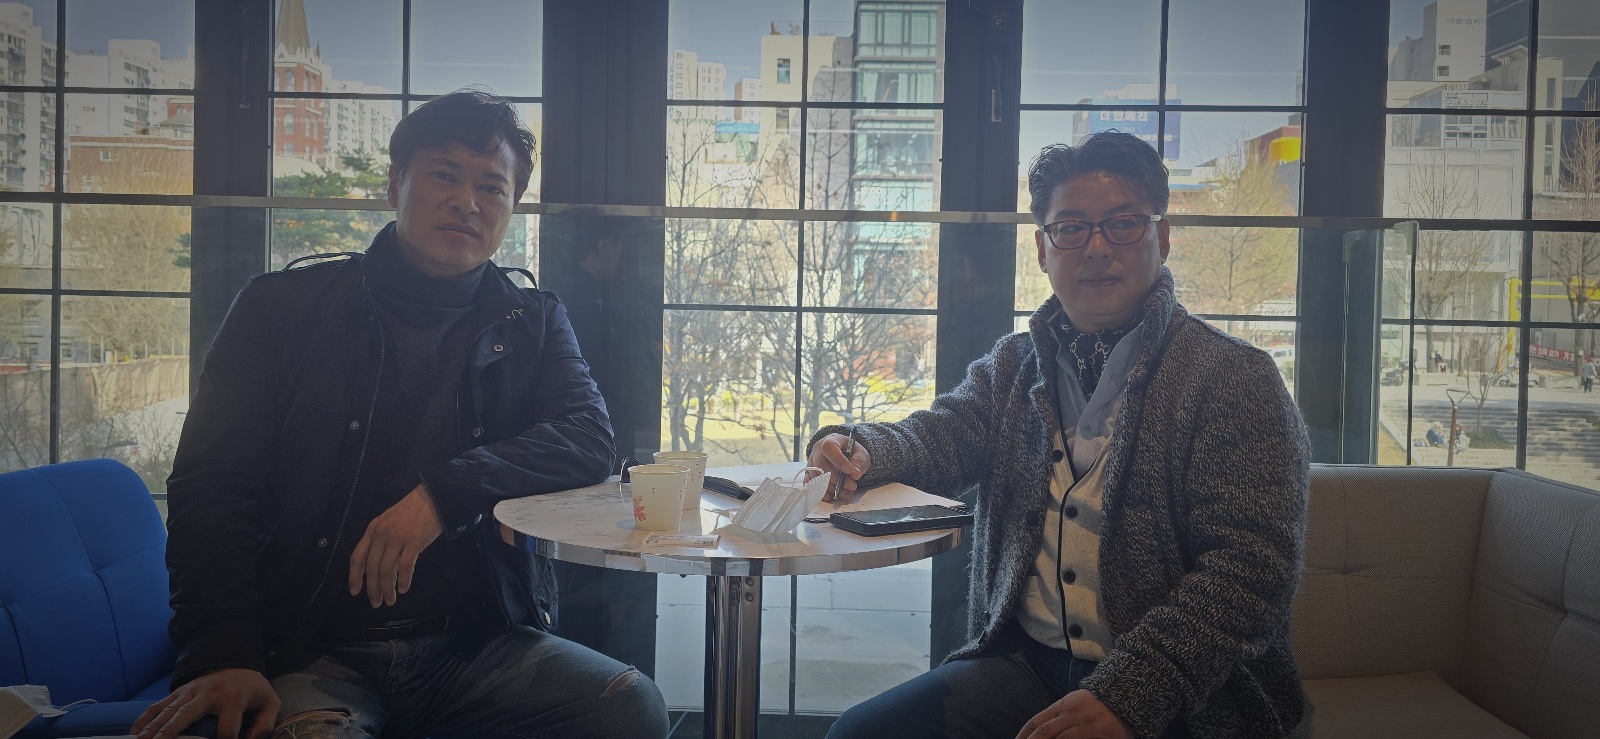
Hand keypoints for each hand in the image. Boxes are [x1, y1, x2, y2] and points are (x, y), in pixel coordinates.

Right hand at [132, 668, 279, 738]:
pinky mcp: (178, 692)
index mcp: (234, 698)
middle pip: (187, 714)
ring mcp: (190, 692)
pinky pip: (158, 705)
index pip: (228, 728)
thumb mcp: (269, 702)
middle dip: (171, 731)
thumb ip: (266, 723)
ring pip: (169, 710)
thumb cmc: (252, 689)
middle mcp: (209, 694)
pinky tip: (134, 733)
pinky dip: (144, 718)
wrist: (236, 664)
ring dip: (153, 727)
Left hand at [348, 483, 442, 606]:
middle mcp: (381, 535)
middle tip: (376, 603)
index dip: (355, 577)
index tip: (355, 592)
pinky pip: (405, 566)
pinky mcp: (414, 542)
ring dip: (387, 589)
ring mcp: (397, 538)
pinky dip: (403, 580)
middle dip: (373, 589)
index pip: (357, 557)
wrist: (432, 498)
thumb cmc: (411, 510)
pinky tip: (404, 589)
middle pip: (372, 568)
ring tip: (390, 600)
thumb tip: (378, 565)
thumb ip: (380, 539)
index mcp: (372, 530)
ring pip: (387, 570)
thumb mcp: (388, 521)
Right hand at [807, 432, 870, 502]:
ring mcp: (811, 463)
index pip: (828, 448)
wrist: (844, 455)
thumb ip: (858, 463)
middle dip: (837, 479)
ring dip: (832, 489)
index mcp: (830, 440)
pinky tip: (832, 496)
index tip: (850, 471)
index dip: (838, 460)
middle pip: (821, 466)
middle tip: (852, 486)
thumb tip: (854, 474)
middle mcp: (817, 451)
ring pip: (817, 478)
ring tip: (846, 493)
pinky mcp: (810, 475)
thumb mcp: (860, 454)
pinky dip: (822, 493)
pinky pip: (812, 486)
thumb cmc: (851, 453)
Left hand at [1016, 690, 1130, 738]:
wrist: (1125, 697)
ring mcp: (1086, 724)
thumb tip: (1037, 730)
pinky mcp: (1100, 734)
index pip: (1036, 722)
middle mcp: (1071, 714)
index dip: (1024, 735)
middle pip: (1044, 732)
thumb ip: (1056, 716)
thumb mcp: (1072, 704)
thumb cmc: (1095, 704)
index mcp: (1062, 706)